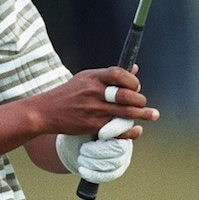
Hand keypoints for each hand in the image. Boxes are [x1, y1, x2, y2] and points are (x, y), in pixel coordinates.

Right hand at [36, 66, 158, 138]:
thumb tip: (134, 68)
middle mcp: (94, 92)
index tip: (136, 86)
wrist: (46, 112)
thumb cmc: (68, 93)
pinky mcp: (93, 125)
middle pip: (126, 95)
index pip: (119, 73)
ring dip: (143, 114)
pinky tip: (136, 130)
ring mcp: (94, 110)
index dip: (132, 80)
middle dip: (140, 100)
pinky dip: (130, 131)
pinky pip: (117, 129)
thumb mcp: (86, 78)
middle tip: (144, 103)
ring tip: (152, 115)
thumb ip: (110, 75)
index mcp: (93, 77)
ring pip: (126, 113)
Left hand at [55, 128, 132, 182]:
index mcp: (119, 121)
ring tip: (81, 157)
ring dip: (92, 162)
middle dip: (97, 151)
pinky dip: (93, 174)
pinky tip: (82, 170)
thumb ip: (95, 122)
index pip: (124, 125)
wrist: (71, 147)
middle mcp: (126, 138)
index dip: (115, 130)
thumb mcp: (83, 123)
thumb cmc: (77, 131)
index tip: (101, 135)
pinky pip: (110, 175)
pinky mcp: (118, 169)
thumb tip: (108, 124)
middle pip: (119, 148)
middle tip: (83, 149)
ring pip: (114, 162)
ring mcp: (124, 155)